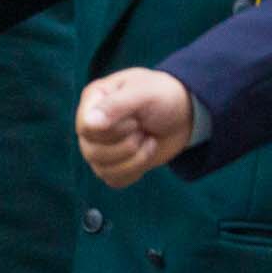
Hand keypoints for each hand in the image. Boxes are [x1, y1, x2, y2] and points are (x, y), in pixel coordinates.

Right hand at [75, 69, 193, 187]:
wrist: (186, 113)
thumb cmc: (165, 95)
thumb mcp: (146, 93)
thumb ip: (117, 105)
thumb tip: (88, 124)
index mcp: (94, 99)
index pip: (85, 128)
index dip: (113, 131)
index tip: (136, 120)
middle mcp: (92, 125)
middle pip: (92, 152)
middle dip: (127, 144)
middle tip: (144, 128)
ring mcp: (100, 146)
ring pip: (101, 169)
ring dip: (135, 158)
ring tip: (148, 139)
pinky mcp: (113, 164)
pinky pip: (114, 180)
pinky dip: (136, 169)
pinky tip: (147, 151)